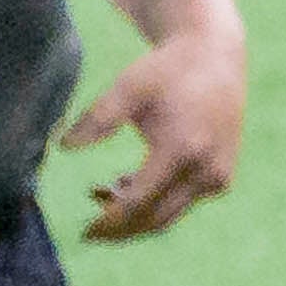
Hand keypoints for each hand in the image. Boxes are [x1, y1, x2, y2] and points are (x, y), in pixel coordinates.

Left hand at [59, 26, 247, 241]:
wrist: (215, 55)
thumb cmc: (167, 69)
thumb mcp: (130, 86)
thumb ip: (98, 117)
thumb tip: (63, 146)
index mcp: (183, 148)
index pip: (138, 201)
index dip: (108, 221)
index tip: (83, 230)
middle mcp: (206, 169)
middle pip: (155, 219)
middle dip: (120, 230)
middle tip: (89, 230)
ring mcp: (218, 176)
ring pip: (170, 216)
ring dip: (135, 217)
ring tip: (103, 194)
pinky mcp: (222, 177)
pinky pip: (182, 203)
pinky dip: (155, 204)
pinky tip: (128, 185)